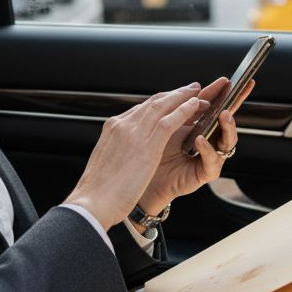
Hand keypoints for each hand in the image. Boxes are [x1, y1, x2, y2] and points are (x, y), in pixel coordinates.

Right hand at [65, 83, 210, 231]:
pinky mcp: (147, 145)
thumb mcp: (106, 162)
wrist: (93, 202)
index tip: (170, 100)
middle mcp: (122, 125)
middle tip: (189, 89)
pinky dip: (184, 110)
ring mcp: (134, 132)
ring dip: (182, 97)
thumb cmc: (98, 191)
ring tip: (198, 93)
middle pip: (152, 103)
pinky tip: (196, 105)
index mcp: (111, 128)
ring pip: (162, 106)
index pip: (139, 109)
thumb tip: (125, 154)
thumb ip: (118, 151)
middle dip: (173, 95)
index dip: (158, 103)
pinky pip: (169, 121)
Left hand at [138, 76, 254, 215]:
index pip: (214, 104)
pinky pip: (213, 159)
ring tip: (222, 114)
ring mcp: (210, 154)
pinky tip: (199, 140)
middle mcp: (209, 137)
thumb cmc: (153, 152)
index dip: (222, 91)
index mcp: (199, 123)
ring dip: (227, 126)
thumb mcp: (168, 125)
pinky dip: (207, 148)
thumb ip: (180, 109)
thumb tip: (193, 87)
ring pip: (227, 139)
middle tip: (232, 93)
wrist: (144, 180)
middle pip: (227, 119)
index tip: (228, 79)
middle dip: (234, 105)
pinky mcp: (207, 171)